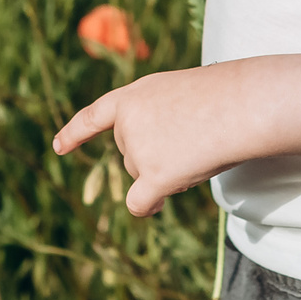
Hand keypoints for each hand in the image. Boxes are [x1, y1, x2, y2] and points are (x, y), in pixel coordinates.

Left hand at [53, 66, 245, 216]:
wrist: (242, 104)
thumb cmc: (225, 95)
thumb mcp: (182, 93)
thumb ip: (160, 118)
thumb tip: (156, 168)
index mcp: (133, 95)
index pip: (95, 116)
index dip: (75, 132)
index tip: (58, 147)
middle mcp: (127, 123)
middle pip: (129, 154)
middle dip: (155, 154)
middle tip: (194, 137)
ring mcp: (138, 150)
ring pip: (141, 175)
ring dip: (165, 172)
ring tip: (201, 150)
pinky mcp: (154, 176)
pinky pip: (139, 202)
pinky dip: (147, 206)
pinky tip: (158, 206)